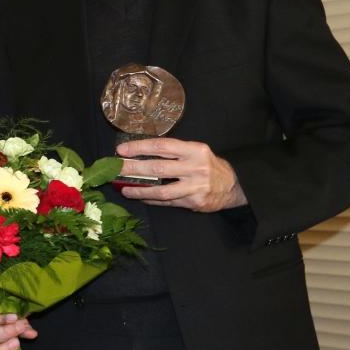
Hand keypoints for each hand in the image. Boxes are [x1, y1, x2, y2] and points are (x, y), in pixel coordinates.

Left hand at [116, 138, 247, 211]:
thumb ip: (172, 152)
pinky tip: (140, 196)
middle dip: (133, 168)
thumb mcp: (195, 152)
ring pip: (161, 190)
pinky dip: (151, 199)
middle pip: (158, 168)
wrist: (233, 186)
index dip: (139, 148)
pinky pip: (167, 202)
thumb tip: (139, 154)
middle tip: (116, 169)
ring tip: (124, 189)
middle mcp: (195, 167)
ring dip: (139, 190)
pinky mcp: (194, 202)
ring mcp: (195, 187)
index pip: (161, 146)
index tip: (121, 151)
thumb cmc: (207, 165)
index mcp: (194, 150)